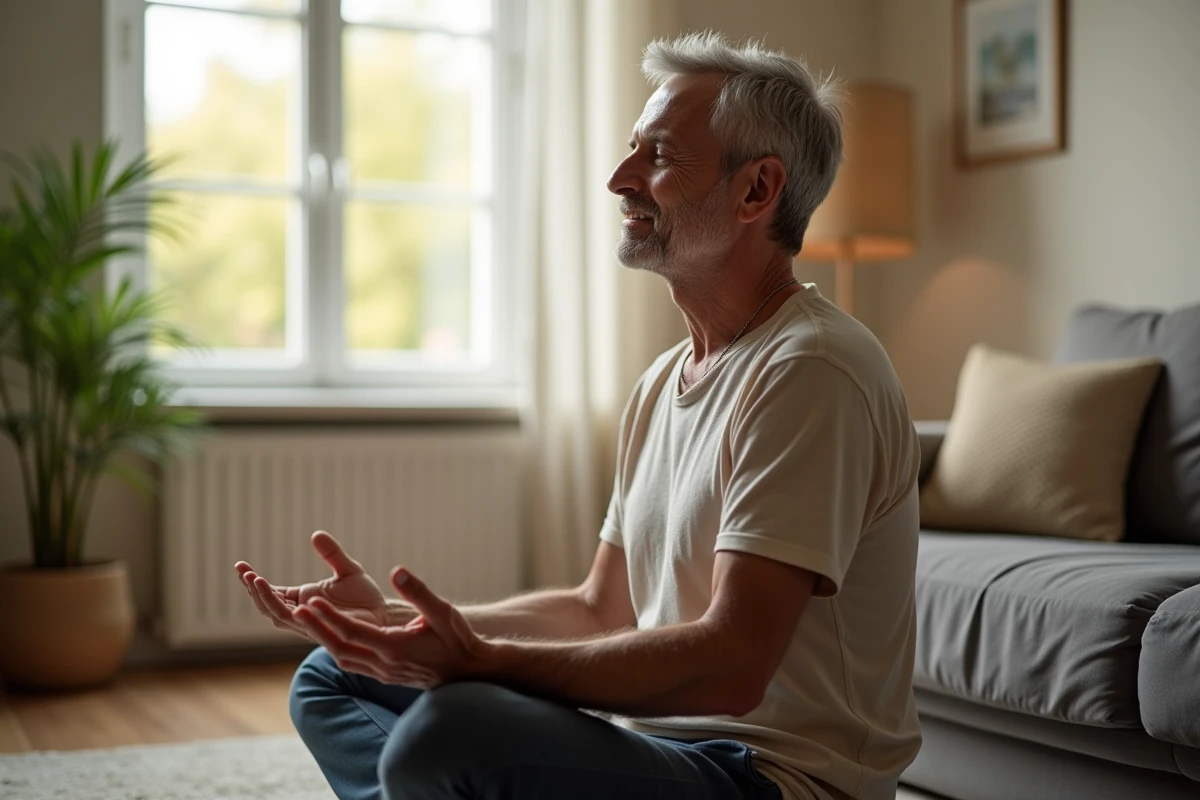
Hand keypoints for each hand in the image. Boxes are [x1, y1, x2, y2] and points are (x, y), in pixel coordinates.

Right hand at [234, 530, 410, 640]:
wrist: (383, 616)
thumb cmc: (366, 596)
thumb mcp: (348, 569)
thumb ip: (332, 554)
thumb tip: (315, 534)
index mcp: (304, 598)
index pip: (272, 592)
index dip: (254, 581)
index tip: (240, 566)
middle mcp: (301, 612)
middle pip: (267, 604)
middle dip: (253, 589)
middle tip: (243, 571)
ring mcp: (307, 622)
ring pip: (275, 613)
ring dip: (263, 597)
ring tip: (254, 578)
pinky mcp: (316, 628)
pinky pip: (292, 619)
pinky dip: (280, 606)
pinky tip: (275, 591)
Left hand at [292, 566, 485, 688]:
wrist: (469, 672)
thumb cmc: (458, 639)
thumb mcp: (443, 612)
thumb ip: (419, 592)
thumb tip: (397, 571)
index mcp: (396, 647)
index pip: (353, 631)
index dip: (330, 617)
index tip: (311, 600)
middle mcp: (385, 664)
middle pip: (340, 647)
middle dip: (318, 628)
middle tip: (297, 610)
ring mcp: (384, 673)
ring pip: (344, 659)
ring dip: (324, 640)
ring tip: (310, 621)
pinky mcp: (386, 676)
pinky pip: (353, 664)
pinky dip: (338, 649)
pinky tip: (333, 638)